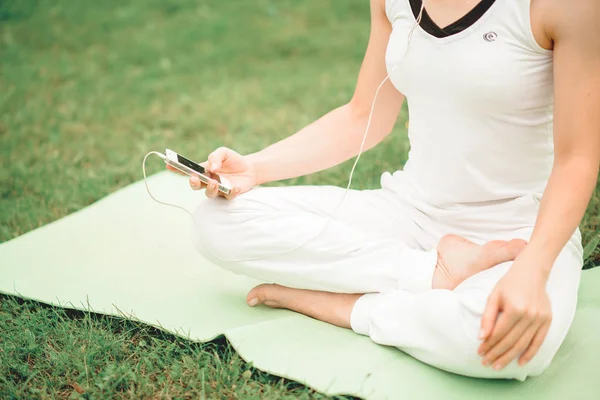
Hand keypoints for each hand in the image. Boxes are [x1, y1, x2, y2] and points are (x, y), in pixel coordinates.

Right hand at [166, 147, 257, 199]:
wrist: (250, 168)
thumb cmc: (233, 160)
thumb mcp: (224, 152)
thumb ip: (216, 157)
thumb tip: (212, 167)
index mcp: (203, 170)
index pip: (187, 170)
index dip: (176, 169)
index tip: (168, 164)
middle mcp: (207, 181)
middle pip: (195, 185)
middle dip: (193, 183)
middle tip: (194, 178)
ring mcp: (218, 189)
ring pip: (209, 193)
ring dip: (210, 188)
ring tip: (214, 182)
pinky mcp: (229, 194)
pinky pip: (228, 196)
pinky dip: (231, 192)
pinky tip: (235, 187)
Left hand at [478, 254, 551, 370]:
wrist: (532, 273)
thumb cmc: (508, 284)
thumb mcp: (493, 296)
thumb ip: (488, 317)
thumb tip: (481, 337)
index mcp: (514, 309)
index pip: (498, 333)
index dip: (488, 345)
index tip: (479, 353)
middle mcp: (529, 316)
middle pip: (510, 341)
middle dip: (496, 354)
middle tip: (486, 363)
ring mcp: (540, 319)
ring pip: (523, 344)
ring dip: (510, 357)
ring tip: (498, 365)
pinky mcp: (547, 321)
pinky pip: (539, 341)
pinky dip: (530, 353)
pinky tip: (521, 362)